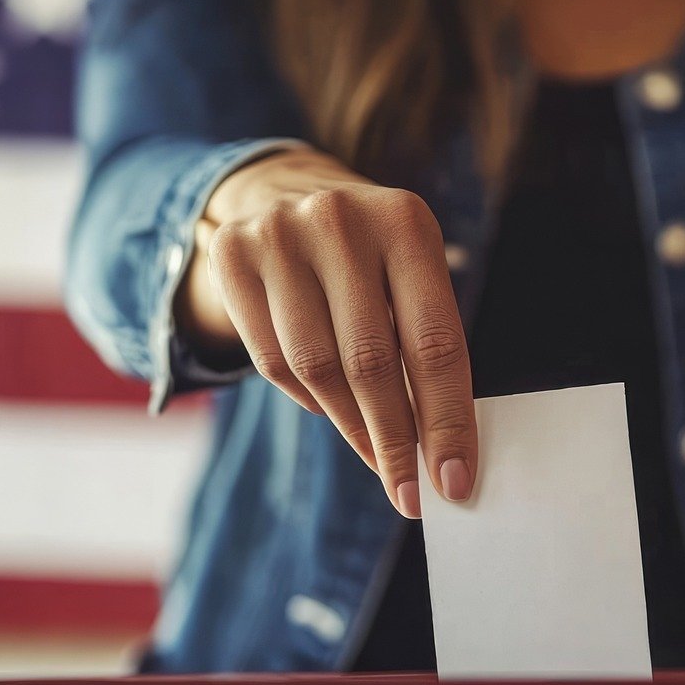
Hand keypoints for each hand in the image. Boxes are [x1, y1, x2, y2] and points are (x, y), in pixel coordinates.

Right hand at [181, 149, 476, 518]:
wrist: (282, 192)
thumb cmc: (369, 257)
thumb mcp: (410, 274)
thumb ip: (426, 346)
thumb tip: (442, 451)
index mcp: (406, 223)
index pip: (435, 342)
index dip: (446, 419)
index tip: (452, 480)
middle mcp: (341, 220)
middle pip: (371, 362)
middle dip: (394, 440)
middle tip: (408, 491)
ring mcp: (279, 235)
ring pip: (316, 368)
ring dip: (351, 426)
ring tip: (376, 455)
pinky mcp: (233, 257)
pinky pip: (271, 361)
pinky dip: (306, 398)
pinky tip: (329, 406)